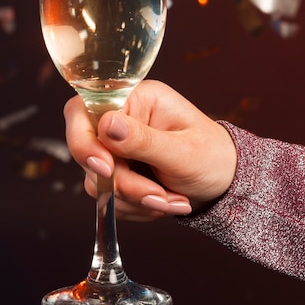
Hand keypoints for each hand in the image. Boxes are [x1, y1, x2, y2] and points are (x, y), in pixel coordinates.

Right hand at [64, 80, 237, 221]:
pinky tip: (163, 200)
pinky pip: (108, 196)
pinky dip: (135, 206)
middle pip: (89, 152)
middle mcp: (120, 119)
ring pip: (98, 181)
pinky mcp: (116, 171)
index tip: (107, 168)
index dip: (83, 141)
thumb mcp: (182, 151)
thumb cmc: (212, 157)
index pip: (82, 110)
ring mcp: (115, 146)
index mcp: (135, 98)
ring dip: (135, 198)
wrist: (223, 182)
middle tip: (158, 195)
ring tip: (172, 200)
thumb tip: (106, 124)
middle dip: (123, 183)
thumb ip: (143, 139)